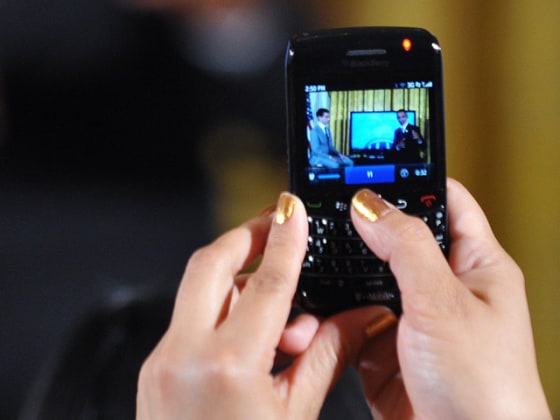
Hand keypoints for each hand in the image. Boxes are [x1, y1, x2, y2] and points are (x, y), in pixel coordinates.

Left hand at [136, 192, 388, 418]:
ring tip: (278, 305)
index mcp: (228, 368)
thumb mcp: (297, 413)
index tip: (293, 209)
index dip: (285, 239)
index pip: (267, 283)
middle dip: (246, 236)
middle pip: (211, 263)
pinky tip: (251, 331)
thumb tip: (357, 318)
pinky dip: (221, 307)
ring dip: (237, 279)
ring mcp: (162, 361)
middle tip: (276, 228)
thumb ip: (327, 354)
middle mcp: (184, 356)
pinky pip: (189, 316)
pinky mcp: (155, 368)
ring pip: (198, 288)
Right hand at [343, 179, 550, 418]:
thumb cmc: (487, 390)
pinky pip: (350, 318)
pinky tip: (319, 309)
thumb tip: (369, 203)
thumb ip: (405, 246)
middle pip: (397, 238)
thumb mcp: (444, 302)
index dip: (410, 177)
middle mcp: (442, 289)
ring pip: (367, 279)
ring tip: (316, 256)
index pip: (444, 199)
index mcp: (474, 266)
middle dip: (363, 227)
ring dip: (343, 274)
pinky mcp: (384, 350)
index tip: (371, 163)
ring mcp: (411, 320)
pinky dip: (332, 314)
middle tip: (327, 209)